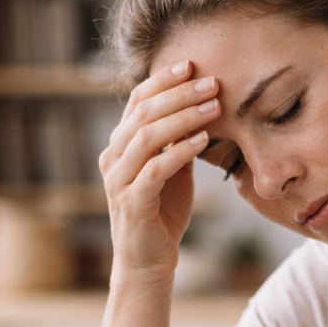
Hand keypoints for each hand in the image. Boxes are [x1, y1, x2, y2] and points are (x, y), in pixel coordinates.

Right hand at [100, 61, 221, 283]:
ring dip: (183, 118)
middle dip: (179, 94)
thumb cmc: (162, 214)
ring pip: (147, 136)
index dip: (162, 80)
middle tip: (212, 82)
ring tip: (214, 106)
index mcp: (120, 146)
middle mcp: (113, 158)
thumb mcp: (173, 170)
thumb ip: (178, 141)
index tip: (192, 64)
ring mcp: (118, 180)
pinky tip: (203, 140)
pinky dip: (180, 151)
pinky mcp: (132, 203)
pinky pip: (155, 169)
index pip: (137, 101)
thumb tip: (200, 108)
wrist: (149, 262)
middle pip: (143, 113)